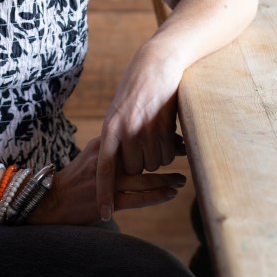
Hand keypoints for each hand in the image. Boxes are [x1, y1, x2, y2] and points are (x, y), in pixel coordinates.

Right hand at [30, 137, 185, 225]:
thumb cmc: (76, 178)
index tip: (176, 137)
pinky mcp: (109, 200)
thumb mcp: (92, 154)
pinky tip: (170, 194)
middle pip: (143, 154)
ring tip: (181, 179)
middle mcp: (107, 159)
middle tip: (186, 153)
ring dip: (166, 178)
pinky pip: (139, 198)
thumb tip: (136, 141)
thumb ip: (113, 147)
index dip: (158, 136)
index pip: (136, 136)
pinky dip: (157, 195)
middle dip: (166, 154)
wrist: (53, 200)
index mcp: (103, 144)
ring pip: (144, 177)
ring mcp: (108, 180)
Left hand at [96, 41, 184, 219]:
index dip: (104, 192)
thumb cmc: (138, 87)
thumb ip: (117, 135)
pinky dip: (172, 147)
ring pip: (153, 164)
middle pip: (134, 171)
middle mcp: (123, 131)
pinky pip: (168, 153)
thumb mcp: (120, 111)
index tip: (104, 214)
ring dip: (159, 154)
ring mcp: (143, 129)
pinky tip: (169, 127)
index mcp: (109, 128)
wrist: (157, 63)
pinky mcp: (162, 125)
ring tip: (157, 129)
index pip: (104, 168)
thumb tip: (118, 164)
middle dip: (142, 164)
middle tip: (147, 142)